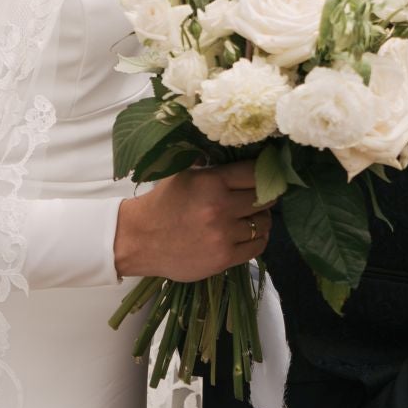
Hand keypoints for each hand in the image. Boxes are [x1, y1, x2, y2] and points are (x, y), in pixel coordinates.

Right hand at [112, 162, 272, 282]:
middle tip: (261, 197)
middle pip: (264, 198)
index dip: (264, 173)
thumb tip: (235, 149)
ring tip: (253, 217)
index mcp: (211, 181)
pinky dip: (258, 239)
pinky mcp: (224, 258)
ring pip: (263, 224)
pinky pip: (257, 247)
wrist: (139, 239)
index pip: (254, 172)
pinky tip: (250, 234)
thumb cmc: (163, 202)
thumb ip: (209, 163)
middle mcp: (220, 207)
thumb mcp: (183, 173)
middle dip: (265, 197)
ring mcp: (223, 235)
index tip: (267, 174)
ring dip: (262, 220)